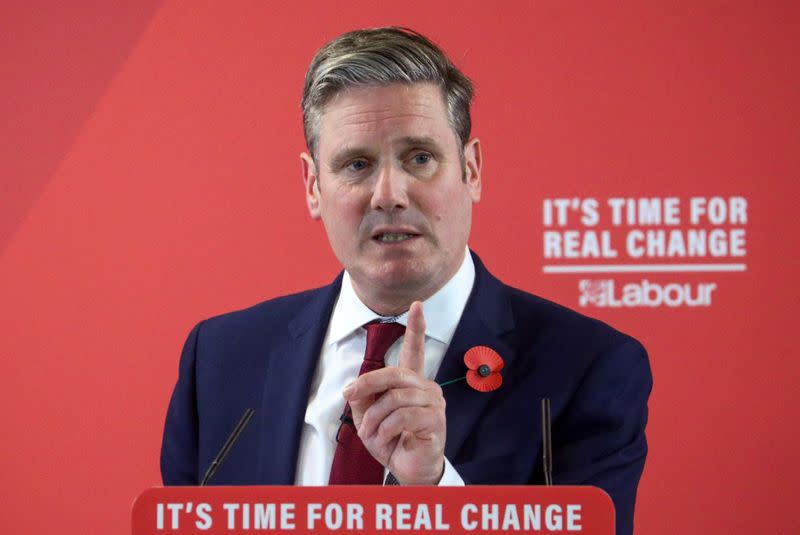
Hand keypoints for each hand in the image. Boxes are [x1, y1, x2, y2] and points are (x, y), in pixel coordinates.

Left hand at [343, 301, 445, 484]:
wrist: (407, 470)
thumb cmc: (392, 441)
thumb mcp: (369, 418)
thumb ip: (362, 399)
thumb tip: (353, 389)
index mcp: (411, 383)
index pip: (415, 350)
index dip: (416, 328)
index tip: (417, 305)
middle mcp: (426, 388)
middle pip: (394, 373)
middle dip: (367, 384)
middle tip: (349, 396)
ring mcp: (433, 404)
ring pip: (395, 398)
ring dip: (375, 417)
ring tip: (370, 433)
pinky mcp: (435, 421)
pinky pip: (403, 417)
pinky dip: (386, 429)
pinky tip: (384, 439)